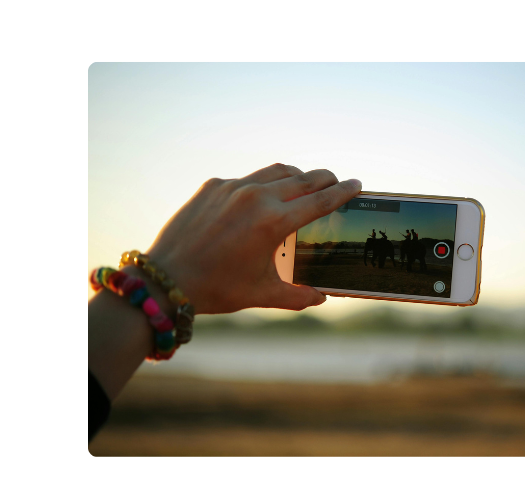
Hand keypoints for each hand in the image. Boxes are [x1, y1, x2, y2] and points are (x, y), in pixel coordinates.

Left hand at [144, 164, 361, 313]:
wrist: (166, 279)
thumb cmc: (217, 289)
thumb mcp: (262, 294)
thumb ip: (298, 296)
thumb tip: (321, 297)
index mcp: (273, 222)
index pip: (320, 200)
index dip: (343, 192)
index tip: (357, 184)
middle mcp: (256, 197)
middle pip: (303, 178)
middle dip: (325, 178)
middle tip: (336, 182)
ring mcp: (232, 187)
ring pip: (276, 171)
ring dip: (297, 175)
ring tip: (306, 182)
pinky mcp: (212, 185)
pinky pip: (247, 179)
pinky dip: (263, 184)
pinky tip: (264, 196)